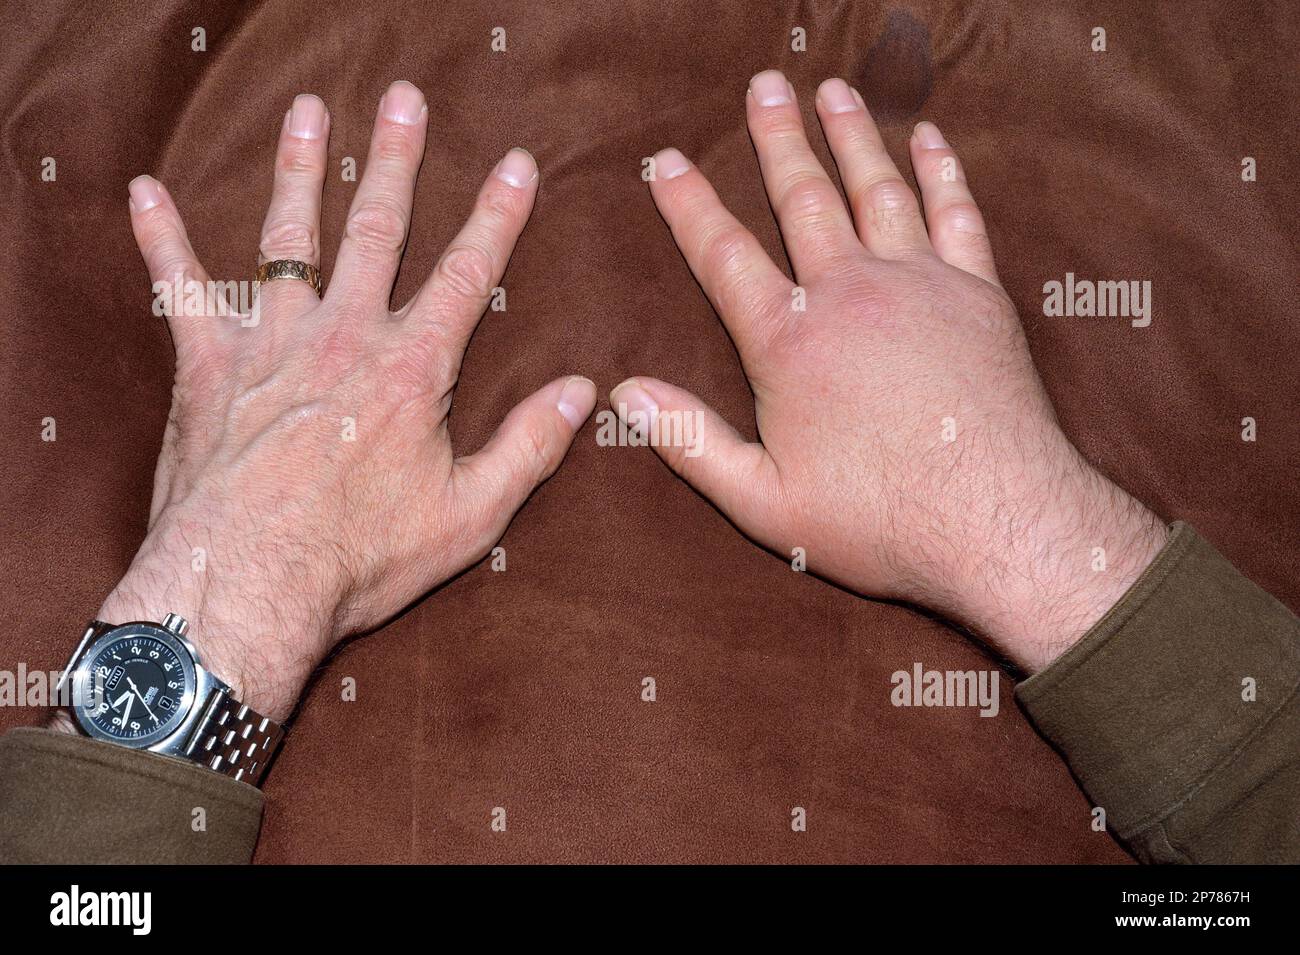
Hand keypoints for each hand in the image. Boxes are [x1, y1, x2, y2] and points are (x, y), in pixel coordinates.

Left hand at [93, 81, 594, 719]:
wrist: (249, 583)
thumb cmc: (360, 557)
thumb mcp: (471, 514)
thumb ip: (530, 445)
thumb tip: (583, 390)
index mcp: (412, 369)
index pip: (466, 274)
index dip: (497, 216)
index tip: (517, 163)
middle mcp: (344, 336)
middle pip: (377, 230)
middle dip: (396, 161)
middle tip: (405, 100)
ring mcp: (272, 342)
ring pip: (290, 237)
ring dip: (303, 170)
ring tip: (310, 113)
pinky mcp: (208, 365)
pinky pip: (182, 289)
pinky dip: (162, 240)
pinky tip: (145, 192)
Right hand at [614, 71, 1164, 671]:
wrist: (998, 524)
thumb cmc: (879, 521)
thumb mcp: (763, 501)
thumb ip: (691, 441)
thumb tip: (624, 392)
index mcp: (789, 344)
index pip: (723, 255)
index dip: (688, 204)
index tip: (664, 161)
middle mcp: (850, 295)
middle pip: (803, 198)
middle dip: (777, 138)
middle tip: (763, 86)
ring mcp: (919, 285)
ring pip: (877, 188)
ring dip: (851, 135)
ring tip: (831, 90)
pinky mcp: (978, 294)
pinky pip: (957, 212)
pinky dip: (941, 169)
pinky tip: (929, 138)